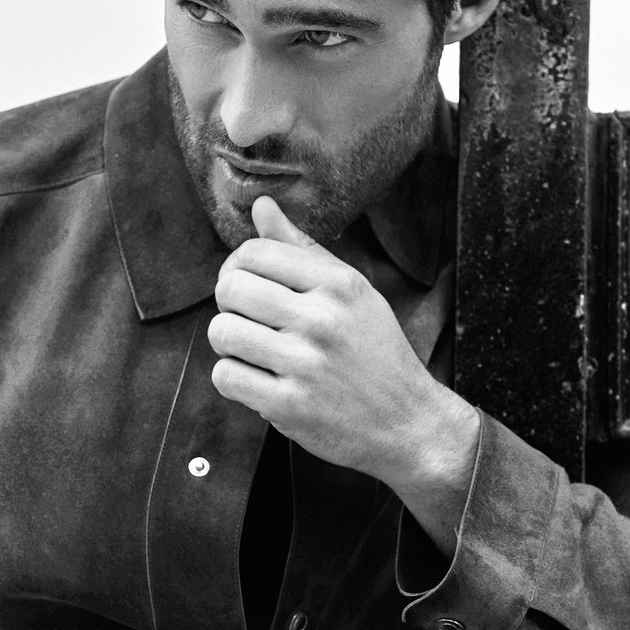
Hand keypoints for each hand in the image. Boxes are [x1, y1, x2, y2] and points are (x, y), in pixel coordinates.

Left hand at [207, 196, 479, 552]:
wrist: (407, 423)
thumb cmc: (375, 352)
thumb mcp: (352, 291)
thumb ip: (302, 249)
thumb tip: (261, 206)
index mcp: (338, 284)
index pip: (254, 253)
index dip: (238, 267)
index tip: (249, 286)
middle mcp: (322, 319)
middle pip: (230, 288)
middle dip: (229, 303)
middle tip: (249, 319)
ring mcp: (304, 364)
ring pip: (221, 331)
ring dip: (229, 343)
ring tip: (254, 351)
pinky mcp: (288, 406)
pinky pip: (225, 376)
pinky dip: (233, 379)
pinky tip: (258, 380)